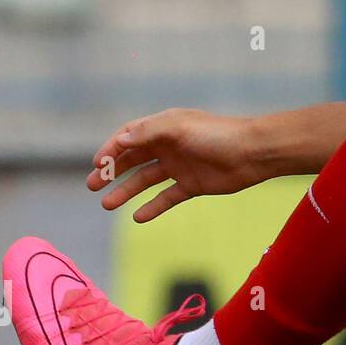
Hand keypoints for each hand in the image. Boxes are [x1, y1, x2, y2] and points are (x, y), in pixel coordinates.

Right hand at [87, 109, 267, 222]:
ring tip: (106, 204)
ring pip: (145, 180)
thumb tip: (120, 140)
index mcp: (164, 127)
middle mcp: (169, 146)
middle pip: (133, 159)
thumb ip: (148, 133)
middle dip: (111, 171)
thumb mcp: (179, 129)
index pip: (129, 137)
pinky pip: (166, 197)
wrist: (253, 153)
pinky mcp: (192, 185)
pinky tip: (137, 217)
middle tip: (91, 186)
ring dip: (126, 191)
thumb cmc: (217, 135)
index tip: (95, 164)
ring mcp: (180, 166)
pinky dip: (152, 207)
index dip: (111, 149)